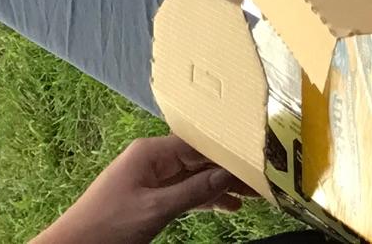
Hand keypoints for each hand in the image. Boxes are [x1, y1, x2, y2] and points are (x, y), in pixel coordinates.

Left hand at [38, 136, 252, 243]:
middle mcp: (151, 159)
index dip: (228, 151)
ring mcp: (149, 178)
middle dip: (229, 170)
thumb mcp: (156, 210)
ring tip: (252, 196)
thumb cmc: (108, 227)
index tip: (257, 159)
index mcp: (150, 152)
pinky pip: (183, 192)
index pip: (198, 144)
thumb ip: (193, 191)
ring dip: (220, 186)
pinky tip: (226, 205)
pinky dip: (203, 198)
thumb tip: (227, 175)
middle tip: (262, 182)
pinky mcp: (148, 197)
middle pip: (198, 159)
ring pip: (193, 177)